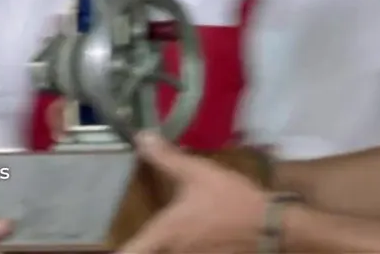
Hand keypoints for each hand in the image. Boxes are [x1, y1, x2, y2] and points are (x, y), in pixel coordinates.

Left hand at [120, 132, 268, 253]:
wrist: (273, 227)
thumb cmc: (230, 199)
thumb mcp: (196, 173)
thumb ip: (165, 157)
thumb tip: (140, 137)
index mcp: (164, 234)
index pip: (129, 253)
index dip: (118, 250)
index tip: (106, 245)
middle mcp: (173, 253)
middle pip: (147, 252)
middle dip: (140, 245)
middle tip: (131, 236)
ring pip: (166, 253)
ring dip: (161, 244)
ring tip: (168, 230)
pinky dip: (182, 247)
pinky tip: (191, 234)